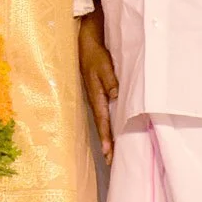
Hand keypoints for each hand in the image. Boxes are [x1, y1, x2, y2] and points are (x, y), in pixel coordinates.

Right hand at [78, 16, 118, 162]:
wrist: (84, 41)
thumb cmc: (95, 53)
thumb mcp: (103, 65)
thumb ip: (110, 80)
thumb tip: (116, 96)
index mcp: (95, 94)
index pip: (102, 120)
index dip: (106, 136)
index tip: (109, 152)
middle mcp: (94, 99)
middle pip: (101, 125)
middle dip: (106, 142)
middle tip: (109, 160)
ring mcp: (94, 96)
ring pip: (101, 120)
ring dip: (106, 135)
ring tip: (110, 152)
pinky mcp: (96, 92)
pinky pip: (102, 113)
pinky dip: (106, 124)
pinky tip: (110, 130)